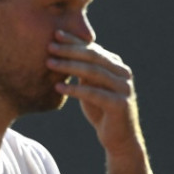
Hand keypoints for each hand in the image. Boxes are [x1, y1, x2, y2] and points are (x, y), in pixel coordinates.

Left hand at [47, 30, 145, 159]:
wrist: (119, 139)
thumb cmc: (100, 110)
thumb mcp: (90, 85)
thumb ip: (83, 69)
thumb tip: (61, 49)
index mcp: (116, 66)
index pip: (93, 48)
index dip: (74, 41)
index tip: (55, 34)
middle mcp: (123, 74)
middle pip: (93, 56)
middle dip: (69, 50)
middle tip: (49, 46)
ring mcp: (124, 88)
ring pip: (93, 72)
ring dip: (69, 66)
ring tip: (49, 64)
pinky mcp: (120, 105)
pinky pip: (94, 94)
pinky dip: (75, 90)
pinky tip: (57, 88)